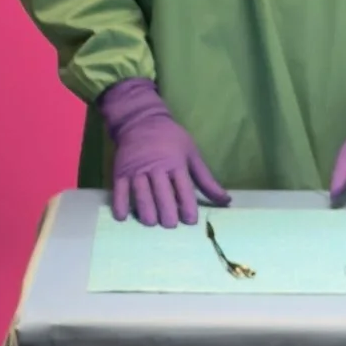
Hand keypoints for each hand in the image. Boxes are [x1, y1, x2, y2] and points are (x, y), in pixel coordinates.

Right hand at [100, 77, 226, 228]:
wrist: (140, 121)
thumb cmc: (171, 139)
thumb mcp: (192, 154)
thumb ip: (206, 180)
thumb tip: (226, 200)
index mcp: (176, 163)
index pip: (183, 189)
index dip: (188, 208)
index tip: (190, 221)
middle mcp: (156, 168)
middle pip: (162, 195)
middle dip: (167, 214)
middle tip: (170, 224)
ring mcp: (136, 171)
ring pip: (141, 195)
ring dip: (146, 213)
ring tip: (151, 222)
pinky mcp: (120, 172)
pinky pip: (119, 191)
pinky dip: (120, 206)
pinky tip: (123, 217)